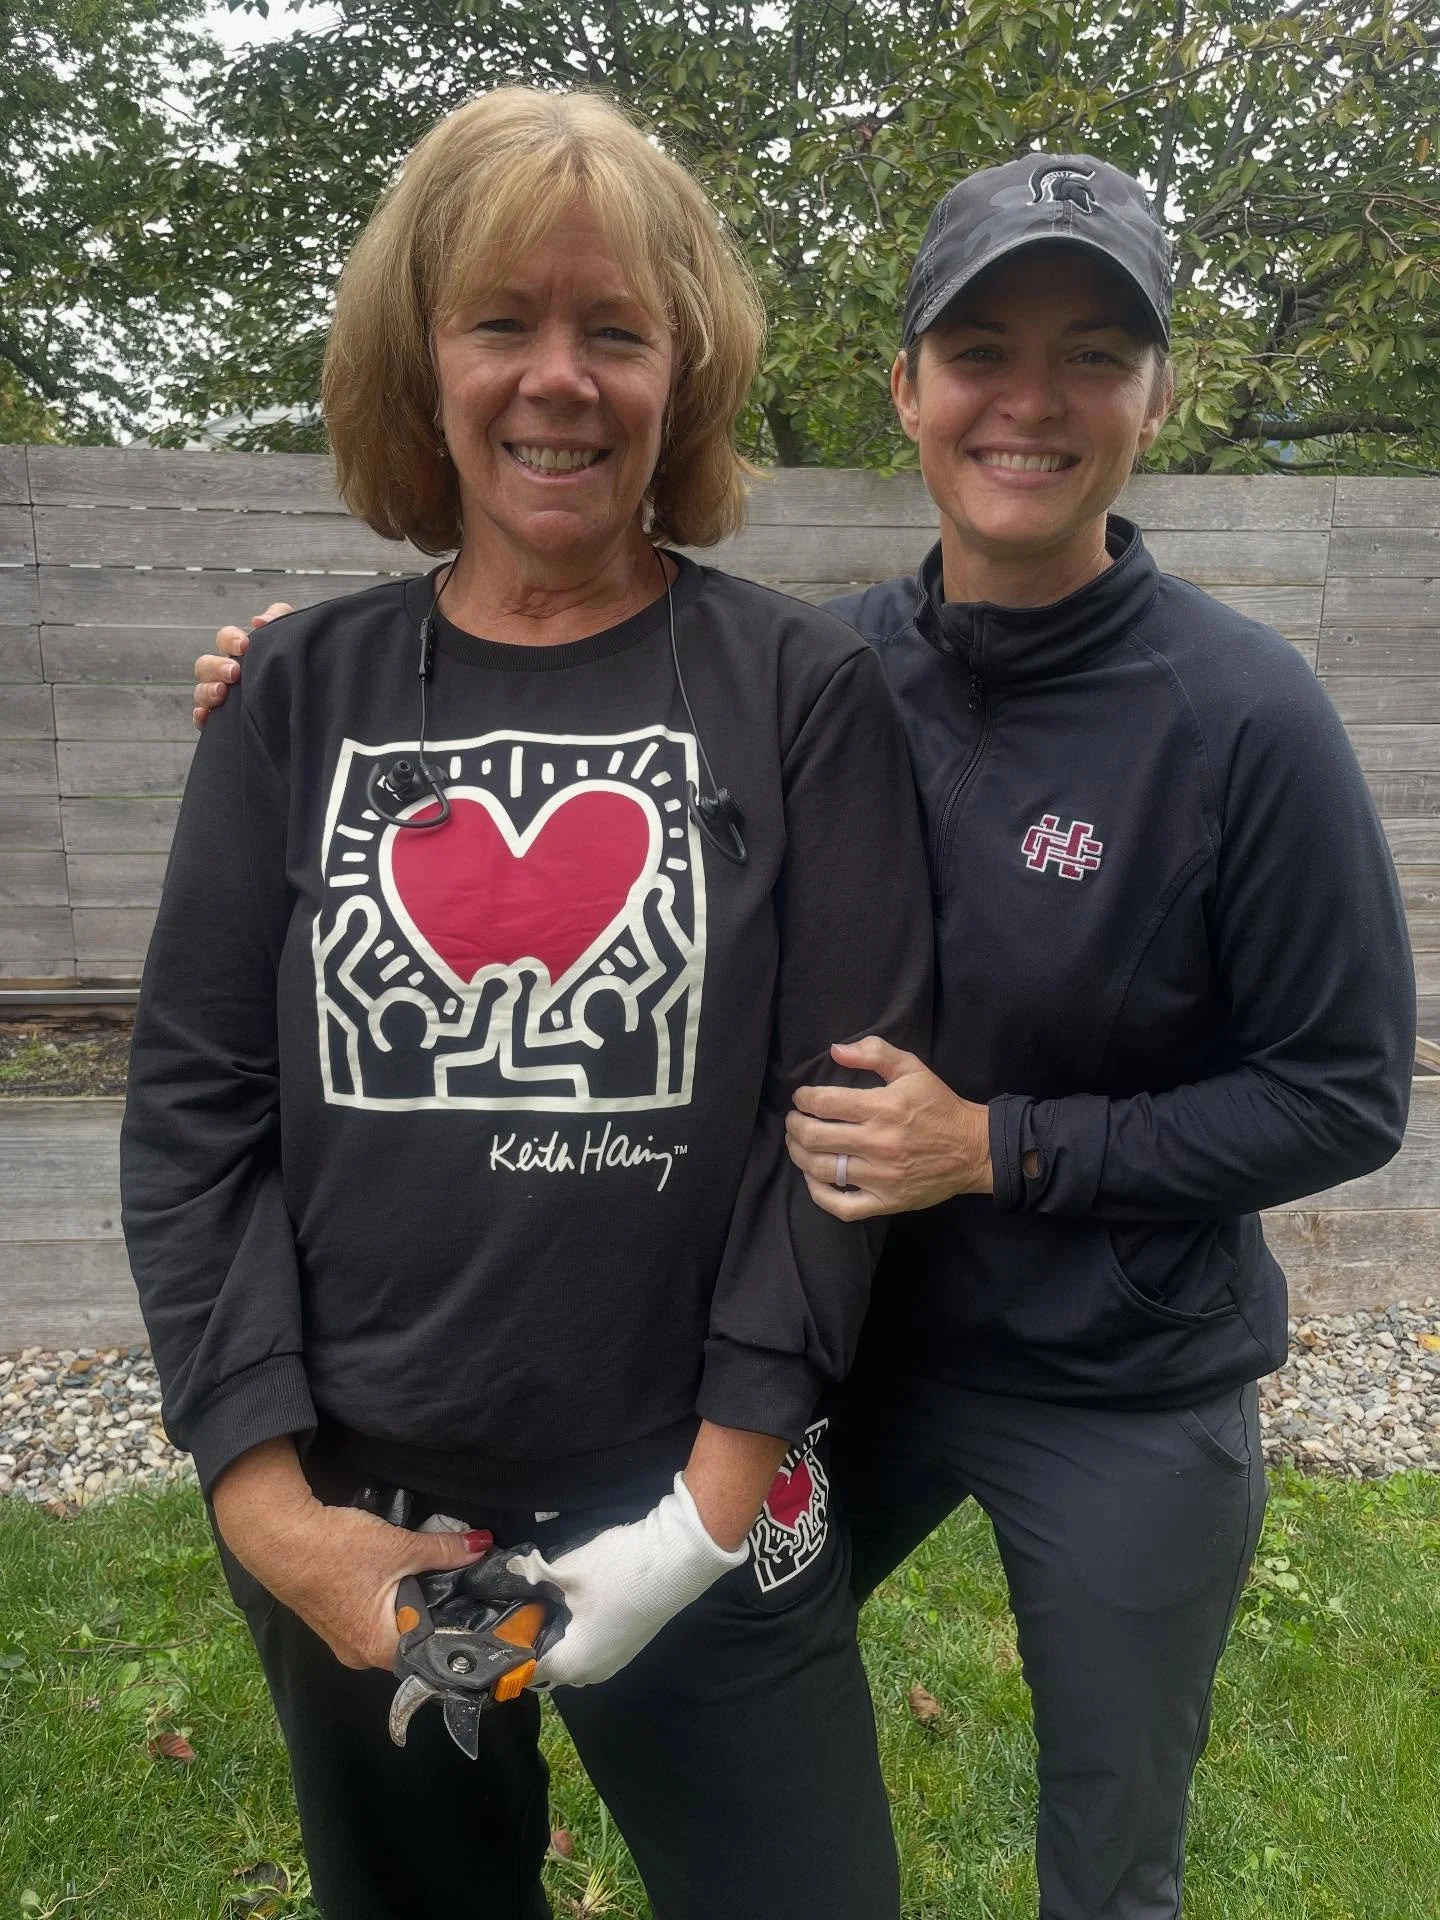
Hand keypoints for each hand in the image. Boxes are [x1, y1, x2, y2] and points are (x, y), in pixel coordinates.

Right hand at [193, 602, 291, 729]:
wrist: (309, 702)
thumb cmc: (294, 664)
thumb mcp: (291, 636)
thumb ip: (278, 617)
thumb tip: (258, 620)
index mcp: (239, 653)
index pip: (225, 639)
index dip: (230, 640)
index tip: (245, 645)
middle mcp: (225, 674)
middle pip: (205, 665)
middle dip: (216, 666)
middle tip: (235, 672)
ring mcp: (221, 698)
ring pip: (201, 691)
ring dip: (207, 690)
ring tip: (222, 692)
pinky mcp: (222, 723)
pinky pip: (203, 720)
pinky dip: (200, 716)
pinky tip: (205, 715)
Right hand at [212, 1438, 489, 1669]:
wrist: (278, 1537)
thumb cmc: (336, 1549)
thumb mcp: (398, 1546)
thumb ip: (443, 1550)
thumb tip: (482, 1544)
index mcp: (379, 1647)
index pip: (433, 1654)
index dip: (461, 1634)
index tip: (488, 1617)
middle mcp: (361, 1655)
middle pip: (415, 1642)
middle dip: (441, 1615)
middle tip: (471, 1590)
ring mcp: (345, 1640)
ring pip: (394, 1629)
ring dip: (415, 1606)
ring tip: (445, 1580)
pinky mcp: (334, 1621)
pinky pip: (375, 1619)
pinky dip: (393, 1601)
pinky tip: (406, 1577)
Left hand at [507, 1473, 746, 1689]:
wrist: (677, 1558)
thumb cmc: (620, 1572)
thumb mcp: (570, 1569)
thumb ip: (535, 1574)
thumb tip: (513, 1570)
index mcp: (574, 1664)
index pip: (527, 1668)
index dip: (510, 1645)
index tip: (497, 1619)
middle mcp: (594, 1673)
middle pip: (550, 1661)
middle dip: (533, 1636)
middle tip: (522, 1602)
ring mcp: (615, 1660)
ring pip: (571, 1653)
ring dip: (556, 1631)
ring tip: (545, 1597)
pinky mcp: (628, 1643)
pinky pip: (590, 1646)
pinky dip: (576, 1629)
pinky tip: (573, 1599)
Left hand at [785, 1035, 991, 1220]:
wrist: (974, 1148)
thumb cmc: (939, 1106)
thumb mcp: (912, 1069)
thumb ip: (874, 1053)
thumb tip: (836, 1050)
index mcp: (883, 1107)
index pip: (825, 1103)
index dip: (804, 1098)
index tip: (801, 1098)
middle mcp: (879, 1143)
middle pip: (815, 1137)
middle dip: (795, 1126)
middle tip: (794, 1120)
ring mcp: (881, 1176)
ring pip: (822, 1170)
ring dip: (799, 1155)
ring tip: (798, 1145)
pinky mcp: (886, 1201)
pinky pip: (842, 1206)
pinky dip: (819, 1195)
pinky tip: (813, 1180)